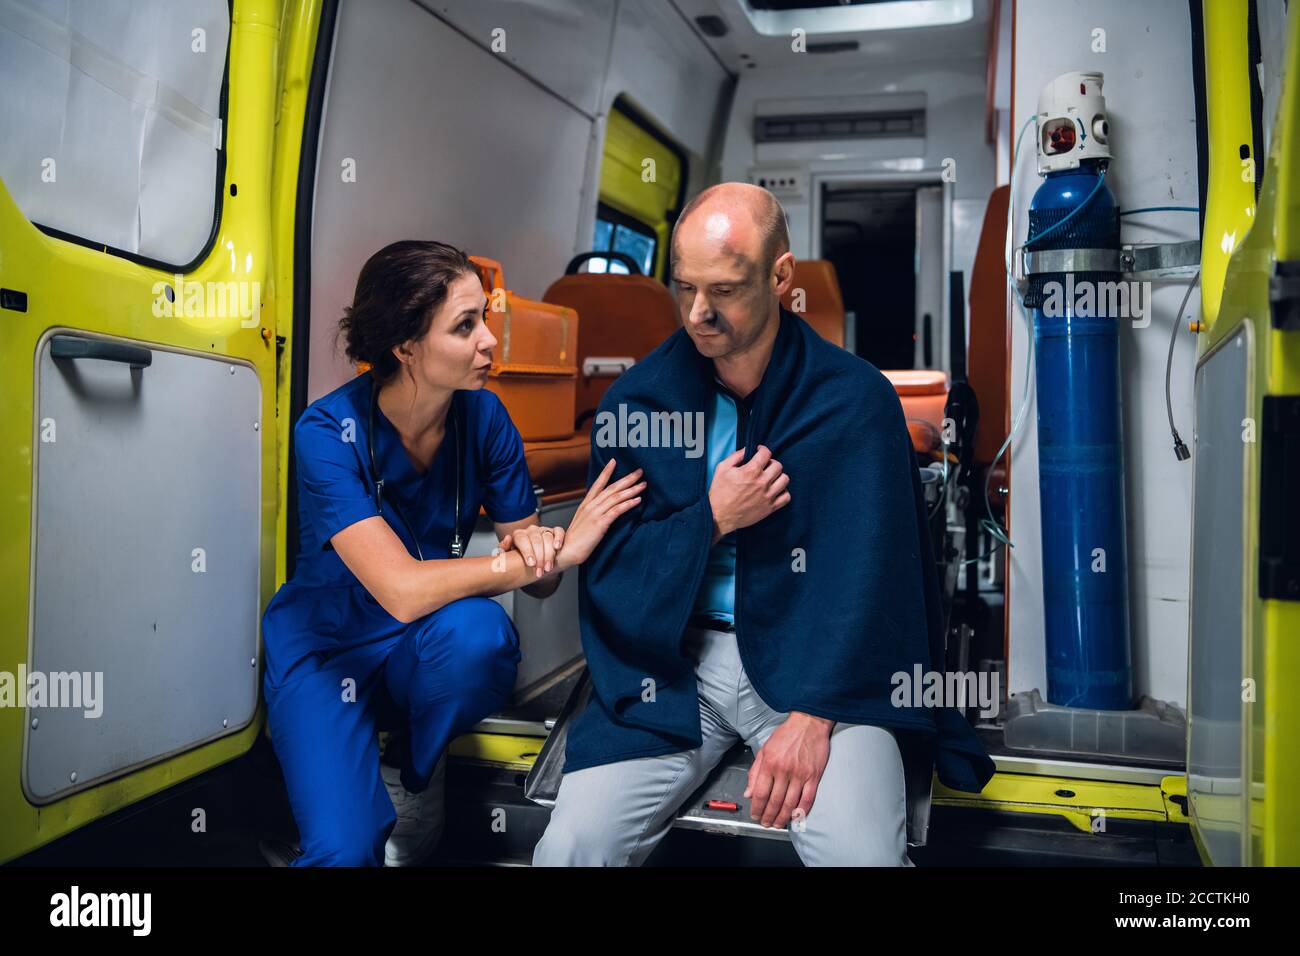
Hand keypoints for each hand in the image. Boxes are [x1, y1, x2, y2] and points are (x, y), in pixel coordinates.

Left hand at [498, 524, 565, 577]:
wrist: (531, 562)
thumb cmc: (519, 560)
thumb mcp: (508, 557)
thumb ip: (503, 549)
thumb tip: (506, 541)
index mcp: (518, 535)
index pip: (522, 539)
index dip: (527, 551)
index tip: (531, 563)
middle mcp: (531, 531)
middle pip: (536, 540)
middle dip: (539, 558)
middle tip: (539, 571)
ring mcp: (543, 531)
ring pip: (547, 537)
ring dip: (549, 554)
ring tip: (548, 567)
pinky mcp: (555, 532)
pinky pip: (558, 531)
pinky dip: (559, 538)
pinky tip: (557, 547)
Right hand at [554, 459, 645, 570]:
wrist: (567, 551)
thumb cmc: (576, 540)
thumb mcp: (583, 522)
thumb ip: (593, 513)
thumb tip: (605, 509)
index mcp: (586, 504)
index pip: (598, 484)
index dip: (606, 472)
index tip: (614, 461)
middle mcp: (590, 506)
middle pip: (611, 488)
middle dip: (627, 479)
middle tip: (639, 471)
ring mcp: (595, 514)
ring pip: (616, 497)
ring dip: (631, 490)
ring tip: (643, 485)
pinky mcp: (600, 523)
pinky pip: (617, 510)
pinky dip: (628, 504)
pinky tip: (637, 500)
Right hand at [708, 444, 789, 541]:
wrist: (719, 516)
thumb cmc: (719, 493)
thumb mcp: (722, 468)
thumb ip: (736, 456)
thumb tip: (747, 449)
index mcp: (750, 471)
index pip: (766, 454)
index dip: (763, 450)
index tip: (760, 452)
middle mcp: (762, 483)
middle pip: (778, 465)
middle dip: (770, 462)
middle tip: (764, 466)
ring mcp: (768, 496)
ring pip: (785, 479)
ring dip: (778, 476)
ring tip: (770, 478)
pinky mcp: (770, 508)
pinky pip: (786, 497)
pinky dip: (782, 492)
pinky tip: (774, 490)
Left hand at [745, 712, 832, 827]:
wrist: (809, 722)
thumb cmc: (787, 734)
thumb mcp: (765, 749)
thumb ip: (755, 771)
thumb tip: (748, 792)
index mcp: (769, 763)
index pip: (760, 792)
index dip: (756, 807)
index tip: (755, 814)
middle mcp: (784, 770)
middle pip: (774, 801)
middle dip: (768, 816)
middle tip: (765, 823)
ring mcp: (800, 774)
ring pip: (790, 803)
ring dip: (782, 817)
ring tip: (778, 824)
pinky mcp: (814, 775)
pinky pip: (808, 798)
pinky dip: (801, 810)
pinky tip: (796, 817)